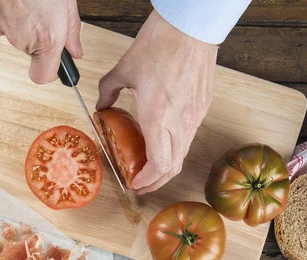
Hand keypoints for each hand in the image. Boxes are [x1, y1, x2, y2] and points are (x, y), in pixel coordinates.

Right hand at [0, 0, 81, 83]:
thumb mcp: (67, 5)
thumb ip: (72, 32)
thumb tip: (75, 51)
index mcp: (45, 39)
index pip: (42, 77)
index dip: (48, 70)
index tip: (55, 62)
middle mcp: (20, 38)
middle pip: (29, 51)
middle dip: (37, 36)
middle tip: (45, 13)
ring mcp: (0, 26)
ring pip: (13, 33)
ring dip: (21, 21)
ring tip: (30, 0)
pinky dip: (5, 10)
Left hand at [97, 11, 216, 194]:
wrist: (191, 27)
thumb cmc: (160, 44)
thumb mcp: (124, 70)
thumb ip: (108, 92)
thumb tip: (103, 105)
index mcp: (158, 117)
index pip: (158, 165)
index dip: (147, 181)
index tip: (135, 184)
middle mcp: (180, 122)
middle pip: (173, 167)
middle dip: (156, 181)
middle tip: (141, 183)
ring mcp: (195, 116)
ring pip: (183, 153)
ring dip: (166, 165)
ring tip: (150, 165)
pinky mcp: (203, 107)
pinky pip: (189, 136)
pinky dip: (175, 146)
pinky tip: (163, 140)